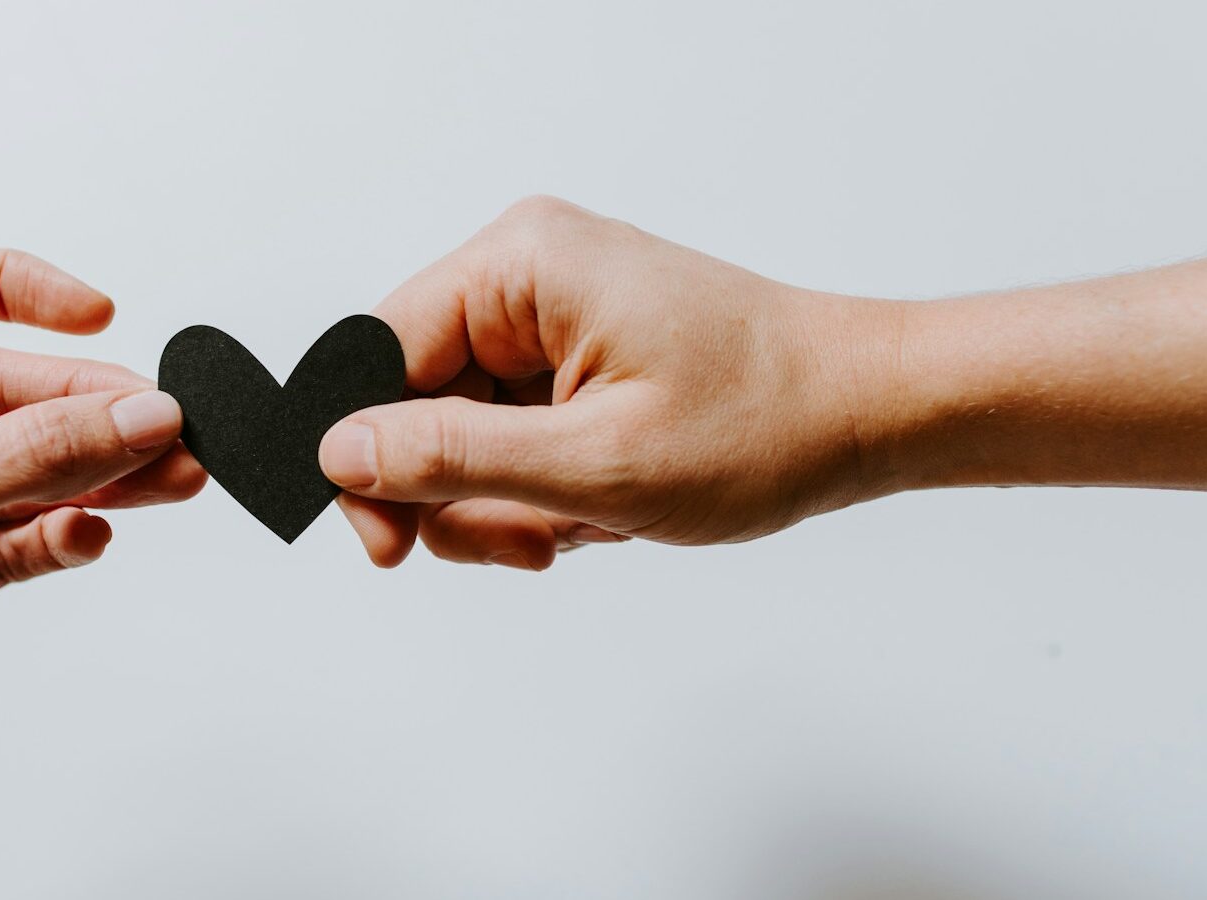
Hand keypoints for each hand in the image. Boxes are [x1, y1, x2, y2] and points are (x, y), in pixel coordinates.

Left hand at [0, 245, 203, 897]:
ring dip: (87, 476)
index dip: (8, 287)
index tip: (94, 314)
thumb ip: (21, 458)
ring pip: (5, 472)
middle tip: (162, 429)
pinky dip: (49, 539)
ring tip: (165, 481)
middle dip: (79, 408)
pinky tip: (86, 538)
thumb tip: (128, 412)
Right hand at [317, 196, 884, 568]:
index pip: (375, 354)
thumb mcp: (595, 462)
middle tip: (528, 542)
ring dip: (507, 502)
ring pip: (461, 432)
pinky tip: (599, 508)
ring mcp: (551, 315)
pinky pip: (509, 435)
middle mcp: (526, 274)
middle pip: (414, 401)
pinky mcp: (573, 354)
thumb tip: (338, 453)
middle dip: (460, 493)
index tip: (388, 545)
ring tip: (582, 524)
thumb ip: (452, 457)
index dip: (366, 457)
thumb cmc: (764, 422)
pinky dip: (540, 490)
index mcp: (520, 265)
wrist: (868, 414)